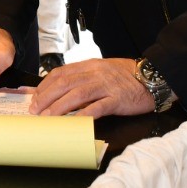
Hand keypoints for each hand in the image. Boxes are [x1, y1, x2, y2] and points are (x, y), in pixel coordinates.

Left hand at [29, 58, 152, 118]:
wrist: (152, 77)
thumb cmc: (125, 76)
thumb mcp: (101, 71)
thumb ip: (82, 78)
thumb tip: (60, 91)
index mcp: (89, 65)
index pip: (60, 73)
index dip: (44, 86)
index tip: (34, 97)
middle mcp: (95, 73)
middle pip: (65, 83)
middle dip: (46, 97)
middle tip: (35, 110)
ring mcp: (106, 86)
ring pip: (77, 94)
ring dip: (59, 106)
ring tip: (47, 117)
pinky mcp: (117, 99)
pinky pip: (98, 107)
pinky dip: (83, 115)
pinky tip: (73, 122)